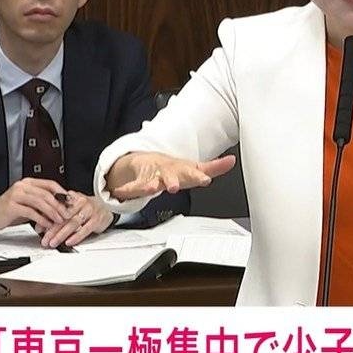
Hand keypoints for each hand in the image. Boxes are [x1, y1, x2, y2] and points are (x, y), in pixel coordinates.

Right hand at [0, 177, 71, 231]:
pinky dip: (41, 219)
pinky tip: (47, 225)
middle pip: (46, 193)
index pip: (50, 184)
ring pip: (39, 202)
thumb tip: (63, 207)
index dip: (62, 192)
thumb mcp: (29, 203)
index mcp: (29, 183)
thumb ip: (42, 202)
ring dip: (52, 212)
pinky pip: (30, 212)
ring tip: (59, 220)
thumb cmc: (11, 210)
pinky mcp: (11, 206)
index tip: (71, 201)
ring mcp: (16, 195)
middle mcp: (23, 186)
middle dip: (59, 205)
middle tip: (67, 214)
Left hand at [40, 191, 112, 247]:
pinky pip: (86, 229)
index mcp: (71, 197)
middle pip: (64, 216)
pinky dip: (76, 236)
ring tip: (53, 243)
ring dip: (62, 234)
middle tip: (44, 240)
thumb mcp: (71, 208)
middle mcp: (81, 202)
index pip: (56, 208)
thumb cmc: (85, 208)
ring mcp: (90, 210)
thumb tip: (40, 226)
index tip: (38, 229)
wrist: (106, 207)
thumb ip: (56, 214)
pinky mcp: (97, 219)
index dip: (46, 219)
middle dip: (52, 230)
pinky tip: (69, 242)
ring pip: (73, 223)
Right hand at [106, 151, 236, 200]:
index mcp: (182, 170)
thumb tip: (232, 160)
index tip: (205, 180)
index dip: (198, 177)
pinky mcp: (138, 182)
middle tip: (174, 186)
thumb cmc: (175, 168)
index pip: (192, 173)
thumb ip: (214, 167)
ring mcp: (152, 176)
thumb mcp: (195, 168)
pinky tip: (120, 192)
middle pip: (171, 177)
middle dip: (173, 181)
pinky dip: (126, 190)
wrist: (147, 161)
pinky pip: (132, 188)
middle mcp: (167, 172)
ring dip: (151, 185)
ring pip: (151, 181)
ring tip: (152, 188)